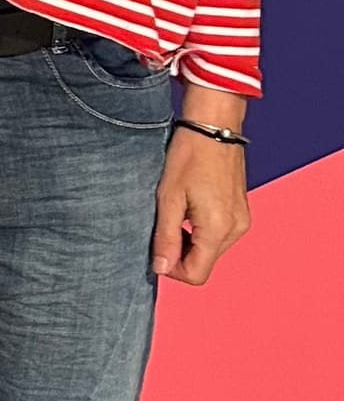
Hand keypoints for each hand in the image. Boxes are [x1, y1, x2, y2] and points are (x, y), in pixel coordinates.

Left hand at [152, 124, 250, 285]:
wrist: (213, 126)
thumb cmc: (189, 156)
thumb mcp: (168, 197)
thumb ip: (166, 237)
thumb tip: (161, 269)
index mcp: (218, 229)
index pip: (197, 274)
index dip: (173, 268)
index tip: (158, 247)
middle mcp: (236, 230)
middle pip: (204, 263)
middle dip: (180, 253)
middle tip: (163, 225)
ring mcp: (242, 220)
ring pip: (211, 250)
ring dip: (190, 241)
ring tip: (177, 212)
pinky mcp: (241, 211)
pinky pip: (219, 234)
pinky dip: (201, 230)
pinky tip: (189, 207)